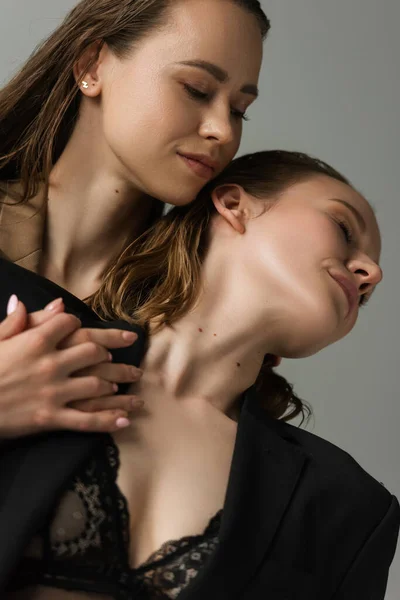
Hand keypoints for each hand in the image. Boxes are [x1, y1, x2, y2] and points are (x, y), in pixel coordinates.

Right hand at [0, 296, 141, 437]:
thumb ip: (17, 321)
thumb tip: (35, 303)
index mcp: (35, 341)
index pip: (71, 324)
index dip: (79, 324)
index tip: (82, 328)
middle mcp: (50, 364)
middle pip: (92, 352)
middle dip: (106, 353)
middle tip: (113, 356)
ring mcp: (54, 392)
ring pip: (97, 385)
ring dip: (112, 384)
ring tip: (120, 384)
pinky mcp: (51, 418)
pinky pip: (87, 420)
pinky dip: (109, 420)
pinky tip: (126, 419)